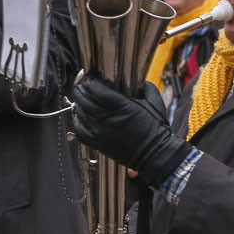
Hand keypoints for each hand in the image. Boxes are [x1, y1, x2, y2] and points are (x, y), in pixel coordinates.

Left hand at [71, 77, 189, 186]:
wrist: (155, 154)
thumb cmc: (157, 130)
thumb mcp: (156, 105)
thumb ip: (149, 89)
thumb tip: (143, 81)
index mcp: (125, 107)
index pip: (99, 91)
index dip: (91, 83)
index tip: (89, 78)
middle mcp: (111, 119)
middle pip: (87, 101)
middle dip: (81, 91)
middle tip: (80, 86)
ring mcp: (104, 133)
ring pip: (82, 115)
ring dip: (78, 105)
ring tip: (79, 99)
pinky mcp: (100, 144)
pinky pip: (81, 132)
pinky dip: (77, 123)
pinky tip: (78, 117)